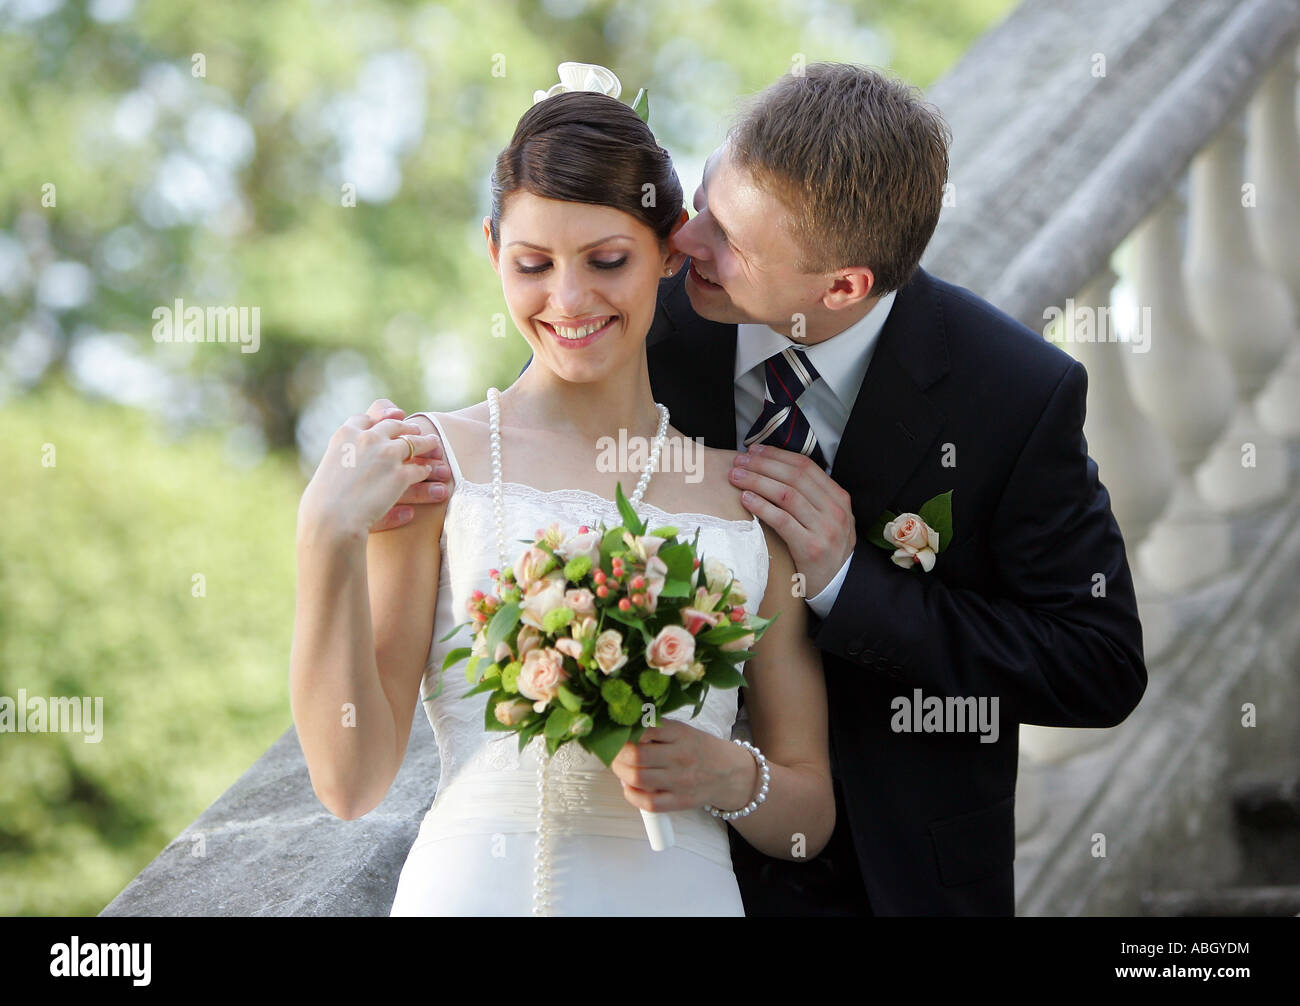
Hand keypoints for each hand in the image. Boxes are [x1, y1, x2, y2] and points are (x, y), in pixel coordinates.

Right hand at [297, 408, 441, 542]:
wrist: (329, 519)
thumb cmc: (321, 502)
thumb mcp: (327, 471)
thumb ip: (340, 458)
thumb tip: (351, 462)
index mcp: (345, 434)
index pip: (366, 418)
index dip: (380, 417)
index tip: (391, 417)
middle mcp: (367, 438)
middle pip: (393, 426)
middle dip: (406, 427)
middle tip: (416, 431)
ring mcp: (386, 455)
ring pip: (414, 443)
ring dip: (426, 444)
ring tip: (434, 444)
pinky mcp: (400, 475)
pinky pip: (419, 469)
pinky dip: (425, 471)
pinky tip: (427, 473)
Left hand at [611, 719, 755, 812]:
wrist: (730, 773)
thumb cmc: (700, 749)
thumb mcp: (682, 730)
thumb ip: (656, 729)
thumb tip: (622, 731)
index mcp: (680, 733)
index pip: (643, 730)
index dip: (623, 733)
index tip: (616, 734)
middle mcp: (680, 756)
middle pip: (636, 756)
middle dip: (616, 755)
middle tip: (613, 753)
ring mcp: (680, 781)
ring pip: (638, 779)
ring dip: (620, 773)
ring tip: (620, 768)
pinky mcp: (680, 801)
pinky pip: (648, 803)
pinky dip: (632, 795)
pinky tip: (629, 787)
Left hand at [730, 443, 854, 596]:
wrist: (837, 586)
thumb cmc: (824, 548)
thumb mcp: (827, 518)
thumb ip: (810, 496)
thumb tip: (772, 470)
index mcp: (838, 497)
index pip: (806, 466)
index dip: (777, 455)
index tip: (754, 451)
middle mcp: (834, 510)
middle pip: (794, 477)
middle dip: (762, 465)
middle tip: (738, 461)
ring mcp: (825, 529)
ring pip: (786, 495)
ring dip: (757, 482)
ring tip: (736, 477)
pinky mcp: (810, 548)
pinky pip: (782, 520)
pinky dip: (762, 507)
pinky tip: (746, 499)